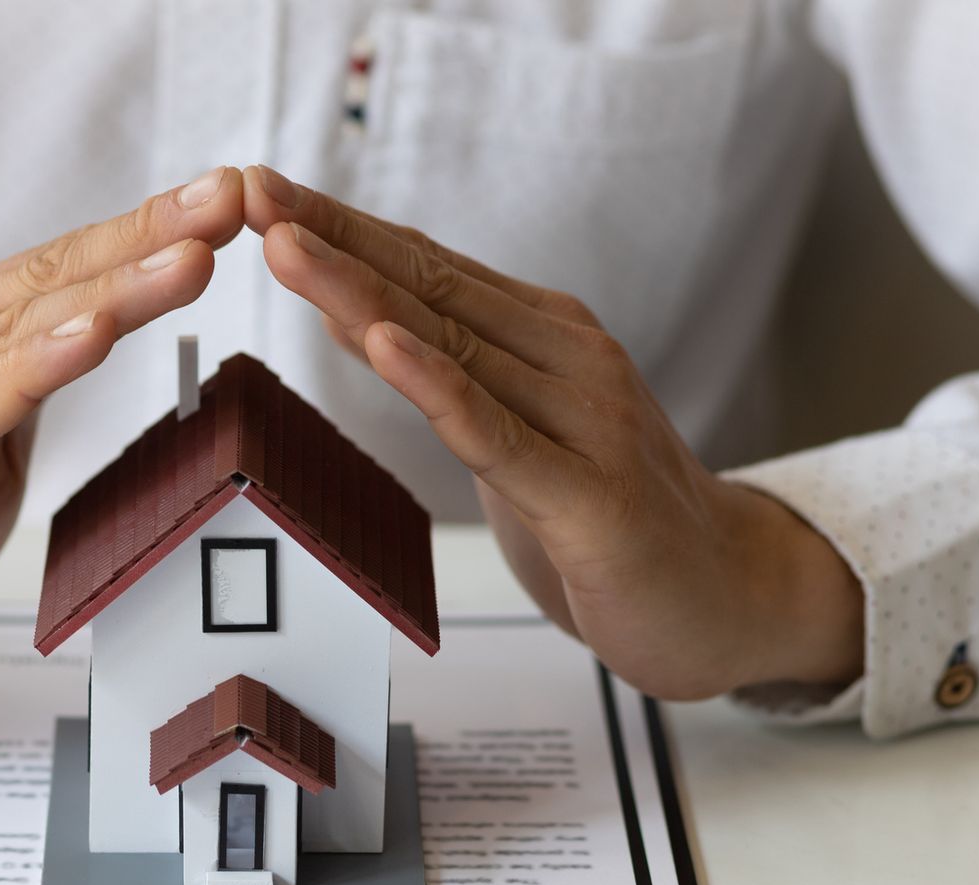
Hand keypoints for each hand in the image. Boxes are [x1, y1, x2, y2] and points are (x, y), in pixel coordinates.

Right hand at [0, 167, 243, 676]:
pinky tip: (89, 339)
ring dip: (108, 293)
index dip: (142, 233)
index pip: (58, 271)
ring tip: (187, 260)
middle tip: (227, 200)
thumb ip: (20, 396)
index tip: (224, 200)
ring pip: (15, 334)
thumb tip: (90, 345)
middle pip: (46, 281)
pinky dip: (32, 370)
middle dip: (145, 238)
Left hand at [240, 165, 862, 700]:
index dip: (341, 227)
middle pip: (429, 288)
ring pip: (452, 346)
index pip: (426, 267)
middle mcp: (568, 358)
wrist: (727, 596)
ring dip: (359, 291)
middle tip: (252, 193)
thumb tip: (361, 315)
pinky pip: (496, 434)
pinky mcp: (589, 496)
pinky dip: (436, 386)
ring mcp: (585, 420)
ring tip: (286, 245)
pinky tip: (383, 343)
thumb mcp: (517, 436)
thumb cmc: (611, 518)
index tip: (261, 193)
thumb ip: (452, 376)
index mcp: (547, 336)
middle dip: (332, 238)